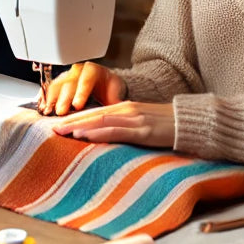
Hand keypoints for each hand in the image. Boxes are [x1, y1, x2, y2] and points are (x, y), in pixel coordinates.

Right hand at [40, 61, 126, 115]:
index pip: (86, 79)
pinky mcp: (59, 85)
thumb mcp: (116, 93)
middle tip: (61, 112)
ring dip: (52, 99)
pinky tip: (43, 108)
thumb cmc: (111, 90)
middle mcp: (77, 71)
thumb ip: (116, 101)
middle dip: (64, 98)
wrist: (106, 87)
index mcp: (93, 70)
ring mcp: (66, 77)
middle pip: (69, 83)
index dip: (81, 92)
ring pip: (57, 85)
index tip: (77, 106)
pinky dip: (45, 99)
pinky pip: (50, 90)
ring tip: (48, 112)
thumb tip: (119, 111)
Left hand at [52, 100, 174, 147]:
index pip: (95, 111)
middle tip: (51, 127)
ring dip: (78, 125)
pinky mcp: (144, 131)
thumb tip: (107, 136)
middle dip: (71, 120)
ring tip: (61, 131)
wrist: (192, 123)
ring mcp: (135, 119)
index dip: (76, 116)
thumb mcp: (143, 123)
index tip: (58, 122)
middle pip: (93, 114)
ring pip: (100, 120)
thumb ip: (126, 127)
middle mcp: (127, 110)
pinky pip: (116, 131)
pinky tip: (84, 135)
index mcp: (126, 108)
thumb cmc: (169, 125)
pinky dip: (97, 132)